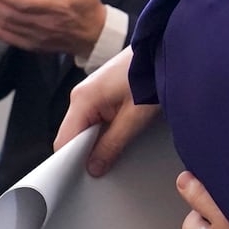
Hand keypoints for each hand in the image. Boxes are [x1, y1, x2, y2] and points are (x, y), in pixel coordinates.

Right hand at [56, 46, 155, 176]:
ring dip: (95, 142)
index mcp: (82, 99)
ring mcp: (90, 92)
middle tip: (99, 171)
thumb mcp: (135, 118)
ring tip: (110, 156)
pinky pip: (94, 118)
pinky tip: (116, 139)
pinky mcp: (101, 92)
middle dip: (84, 154)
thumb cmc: (151, 75)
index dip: (69, 162)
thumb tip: (93, 167)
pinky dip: (102, 130)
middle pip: (72, 135)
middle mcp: (81, 94)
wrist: (165, 49)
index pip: (63, 141)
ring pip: (84, 127)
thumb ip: (112, 144)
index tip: (79, 178)